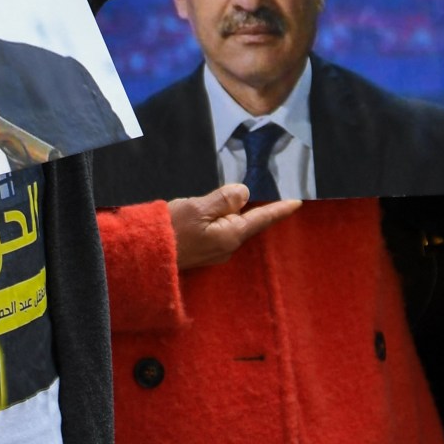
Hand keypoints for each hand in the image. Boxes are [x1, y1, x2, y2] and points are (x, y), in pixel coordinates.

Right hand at [167, 185, 300, 268]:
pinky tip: (207, 211)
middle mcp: (228, 247)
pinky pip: (218, 231)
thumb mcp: (198, 208)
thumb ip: (223, 199)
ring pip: (230, 225)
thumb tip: (244, 193)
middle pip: (246, 221)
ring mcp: (215, 252)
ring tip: (220, 197)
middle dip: (247, 206)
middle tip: (250, 188)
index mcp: (231, 235)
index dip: (279, 209)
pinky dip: (217, 219)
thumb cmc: (171, 229)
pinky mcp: (203, 252)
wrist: (147, 256)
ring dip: (228, 212)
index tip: (297, 202)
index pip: (261, 218)